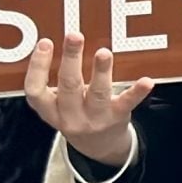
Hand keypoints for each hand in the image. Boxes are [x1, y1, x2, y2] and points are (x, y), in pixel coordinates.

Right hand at [22, 34, 152, 167]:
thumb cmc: (77, 114)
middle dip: (71, 59)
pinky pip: (127, 103)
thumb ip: (57, 79)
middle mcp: (70, 116)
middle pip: (68, 86)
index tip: (45, 42)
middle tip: (74, 35)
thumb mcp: (58, 104)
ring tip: (104, 53)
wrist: (99, 147)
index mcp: (50, 110)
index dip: (37, 67)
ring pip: (97, 93)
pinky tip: (146, 81)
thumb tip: (61, 39)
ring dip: (100, 71)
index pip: (35, 90)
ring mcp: (95, 118)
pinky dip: (137, 92)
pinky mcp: (118, 117)